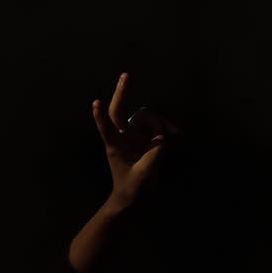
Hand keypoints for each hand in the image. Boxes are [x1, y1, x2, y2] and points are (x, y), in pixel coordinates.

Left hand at [90, 72, 173, 210]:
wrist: (133, 197)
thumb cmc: (134, 188)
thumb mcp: (146, 172)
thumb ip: (156, 150)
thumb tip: (162, 133)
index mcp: (116, 147)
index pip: (106, 128)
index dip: (101, 116)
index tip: (96, 102)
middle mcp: (122, 137)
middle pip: (119, 110)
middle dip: (123, 92)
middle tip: (126, 75)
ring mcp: (132, 136)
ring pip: (145, 117)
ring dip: (159, 121)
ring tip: (175, 131)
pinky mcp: (142, 137)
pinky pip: (155, 124)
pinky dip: (164, 126)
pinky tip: (175, 131)